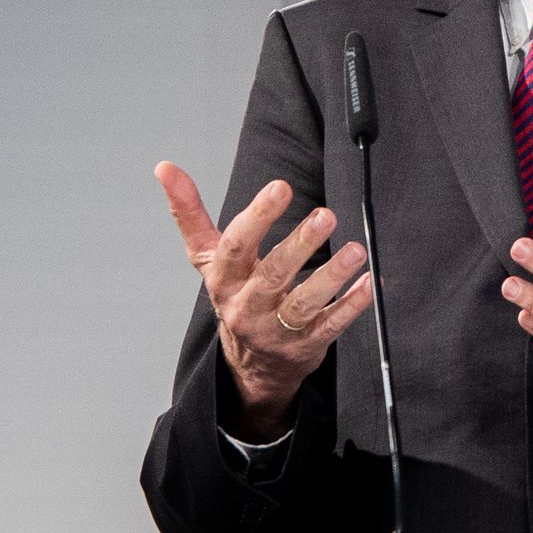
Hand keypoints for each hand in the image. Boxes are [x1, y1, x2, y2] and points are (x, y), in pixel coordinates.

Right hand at [157, 161, 370, 441]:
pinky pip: (330, 327)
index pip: (235, 247)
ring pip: (303, 304)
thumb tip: (165, 167)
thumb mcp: (208, 258)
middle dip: (299, 245)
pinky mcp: (305, 347)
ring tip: (356, 251)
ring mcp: (277, 330)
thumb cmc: (234, 296)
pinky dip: (350, 306)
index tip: (280, 188)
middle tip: (326, 216)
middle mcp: (247, 307)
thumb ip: (190, 213)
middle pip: (272, 275)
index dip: (256, 218)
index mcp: (224, 280)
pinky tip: (367, 283)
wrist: (251, 365)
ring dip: (331, 277)